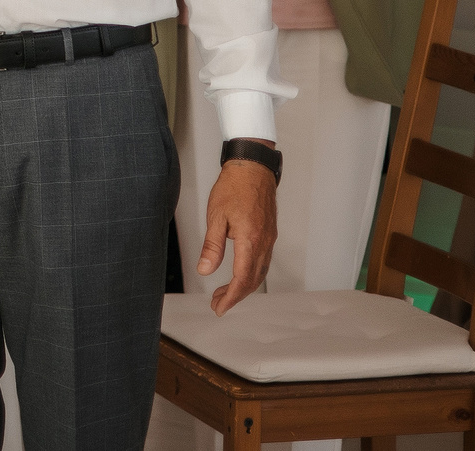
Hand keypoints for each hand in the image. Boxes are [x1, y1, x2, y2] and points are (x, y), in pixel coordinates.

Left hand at [200, 154, 279, 313]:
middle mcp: (264, 242)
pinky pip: (263, 261)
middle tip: (218, 303)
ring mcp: (269, 238)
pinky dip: (252, 273)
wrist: (253, 167)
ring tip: (225, 292)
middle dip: (236, 295)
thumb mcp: (216, 216)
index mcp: (251, 240)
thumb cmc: (234, 186)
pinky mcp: (269, 233)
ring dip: (244, 286)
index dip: (231, 297)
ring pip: (260, 272)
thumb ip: (212, 246)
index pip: (243, 279)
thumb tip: (205, 270)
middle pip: (253, 280)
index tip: (219, 307)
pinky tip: (239, 273)